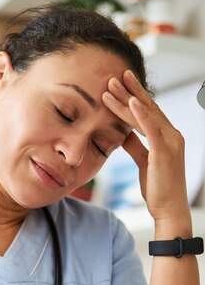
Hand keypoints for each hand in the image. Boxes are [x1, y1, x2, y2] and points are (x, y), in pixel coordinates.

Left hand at [102, 70, 190, 226]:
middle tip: (115, 75)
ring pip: (146, 115)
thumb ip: (135, 146)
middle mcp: (171, 135)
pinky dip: (141, 114)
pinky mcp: (164, 152)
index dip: (134, 97)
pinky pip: (151, 129)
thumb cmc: (157, 188)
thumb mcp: (143, 162)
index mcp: (166, 137)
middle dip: (131, 90)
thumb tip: (123, 133)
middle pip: (148, 107)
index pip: (148, 112)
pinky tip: (131, 102)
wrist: (169, 209)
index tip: (120, 84)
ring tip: (112, 85)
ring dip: (129, 98)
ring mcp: (170, 142)